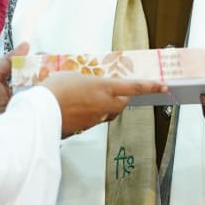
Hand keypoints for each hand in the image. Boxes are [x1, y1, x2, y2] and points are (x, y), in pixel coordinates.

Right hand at [43, 74, 167, 137]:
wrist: (41, 114)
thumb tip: (80, 80)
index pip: (133, 86)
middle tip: (118, 91)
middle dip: (123, 97)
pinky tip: (77, 108)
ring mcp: (95, 119)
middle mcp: (103, 105)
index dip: (150, 86)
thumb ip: (81, 78)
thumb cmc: (53, 91)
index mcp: (103, 88)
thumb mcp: (69, 75)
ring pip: (108, 113)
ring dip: (105, 106)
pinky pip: (93, 120)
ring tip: (89, 98)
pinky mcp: (84, 129)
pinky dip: (90, 114)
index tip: (163, 86)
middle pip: (123, 102)